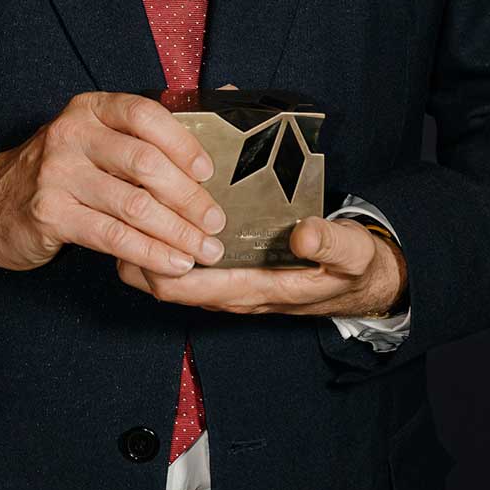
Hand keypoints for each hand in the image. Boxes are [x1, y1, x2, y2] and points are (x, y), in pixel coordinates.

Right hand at [0, 91, 225, 278]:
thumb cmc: (57, 173)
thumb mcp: (91, 140)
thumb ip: (141, 135)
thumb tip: (220, 110)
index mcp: (89, 110)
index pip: (146, 115)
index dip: (184, 144)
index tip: (209, 172)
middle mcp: (71, 136)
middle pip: (146, 163)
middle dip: (190, 198)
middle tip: (217, 221)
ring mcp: (57, 174)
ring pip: (134, 204)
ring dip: (178, 232)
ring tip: (205, 249)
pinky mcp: (50, 214)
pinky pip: (113, 237)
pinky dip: (151, 253)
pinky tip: (174, 263)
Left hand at [116, 212, 409, 317]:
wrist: (364, 283)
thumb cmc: (354, 268)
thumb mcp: (353, 254)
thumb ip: (330, 243)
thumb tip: (302, 232)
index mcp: (253, 290)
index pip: (182, 286)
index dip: (153, 259)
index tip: (144, 219)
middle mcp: (229, 292)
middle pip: (158, 281)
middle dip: (134, 248)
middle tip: (125, 199)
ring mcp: (225, 282)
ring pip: (164, 272)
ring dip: (144, 243)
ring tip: (134, 197)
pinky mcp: (228, 270)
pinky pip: (182, 263)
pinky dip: (164, 238)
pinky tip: (162, 204)